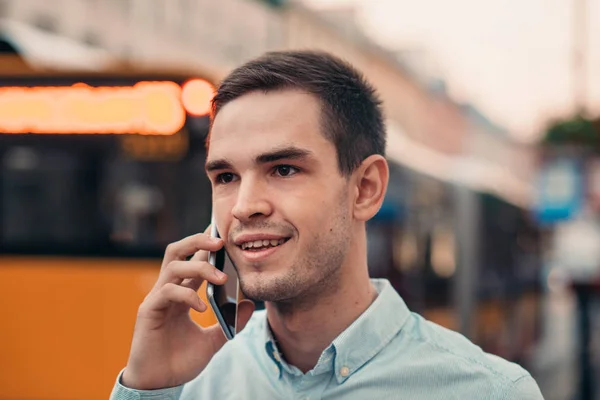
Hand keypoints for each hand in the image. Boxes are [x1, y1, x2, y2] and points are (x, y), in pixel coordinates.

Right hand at [121, 228, 254, 389]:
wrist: (160, 383)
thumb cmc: (180, 360)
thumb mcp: (213, 341)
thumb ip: (230, 322)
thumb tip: (249, 304)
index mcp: (182, 293)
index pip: (193, 260)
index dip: (206, 245)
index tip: (223, 232)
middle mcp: (168, 290)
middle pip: (177, 251)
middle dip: (197, 241)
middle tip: (221, 242)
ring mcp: (157, 298)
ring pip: (173, 266)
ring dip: (199, 268)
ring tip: (221, 279)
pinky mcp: (148, 311)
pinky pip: (167, 292)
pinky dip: (187, 296)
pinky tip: (202, 308)